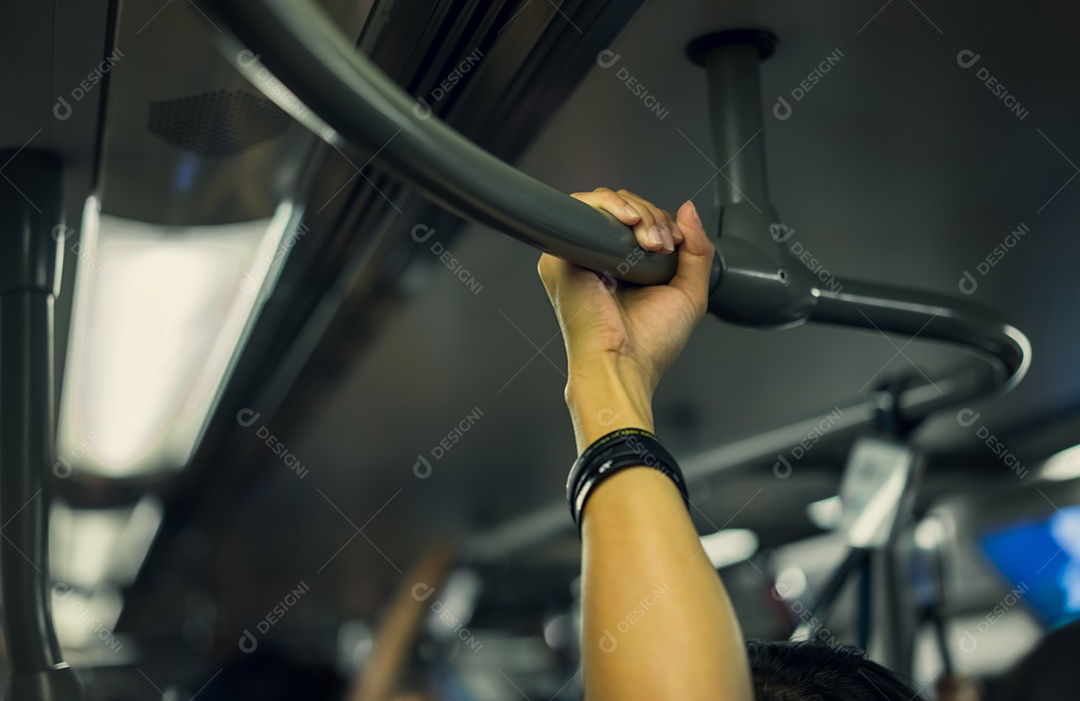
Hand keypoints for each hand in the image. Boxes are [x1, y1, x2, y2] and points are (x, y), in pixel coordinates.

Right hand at [537, 188, 713, 450]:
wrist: (623, 364)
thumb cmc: (649, 344)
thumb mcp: (688, 292)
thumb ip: (697, 250)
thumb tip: (689, 209)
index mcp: (620, 267)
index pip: (639, 222)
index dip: (662, 222)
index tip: (676, 245)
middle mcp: (596, 257)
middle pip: (624, 209)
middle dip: (654, 218)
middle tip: (664, 245)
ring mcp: (577, 253)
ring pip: (607, 204)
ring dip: (639, 213)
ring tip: (653, 242)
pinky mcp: (561, 253)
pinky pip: (582, 208)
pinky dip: (610, 205)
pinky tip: (631, 222)